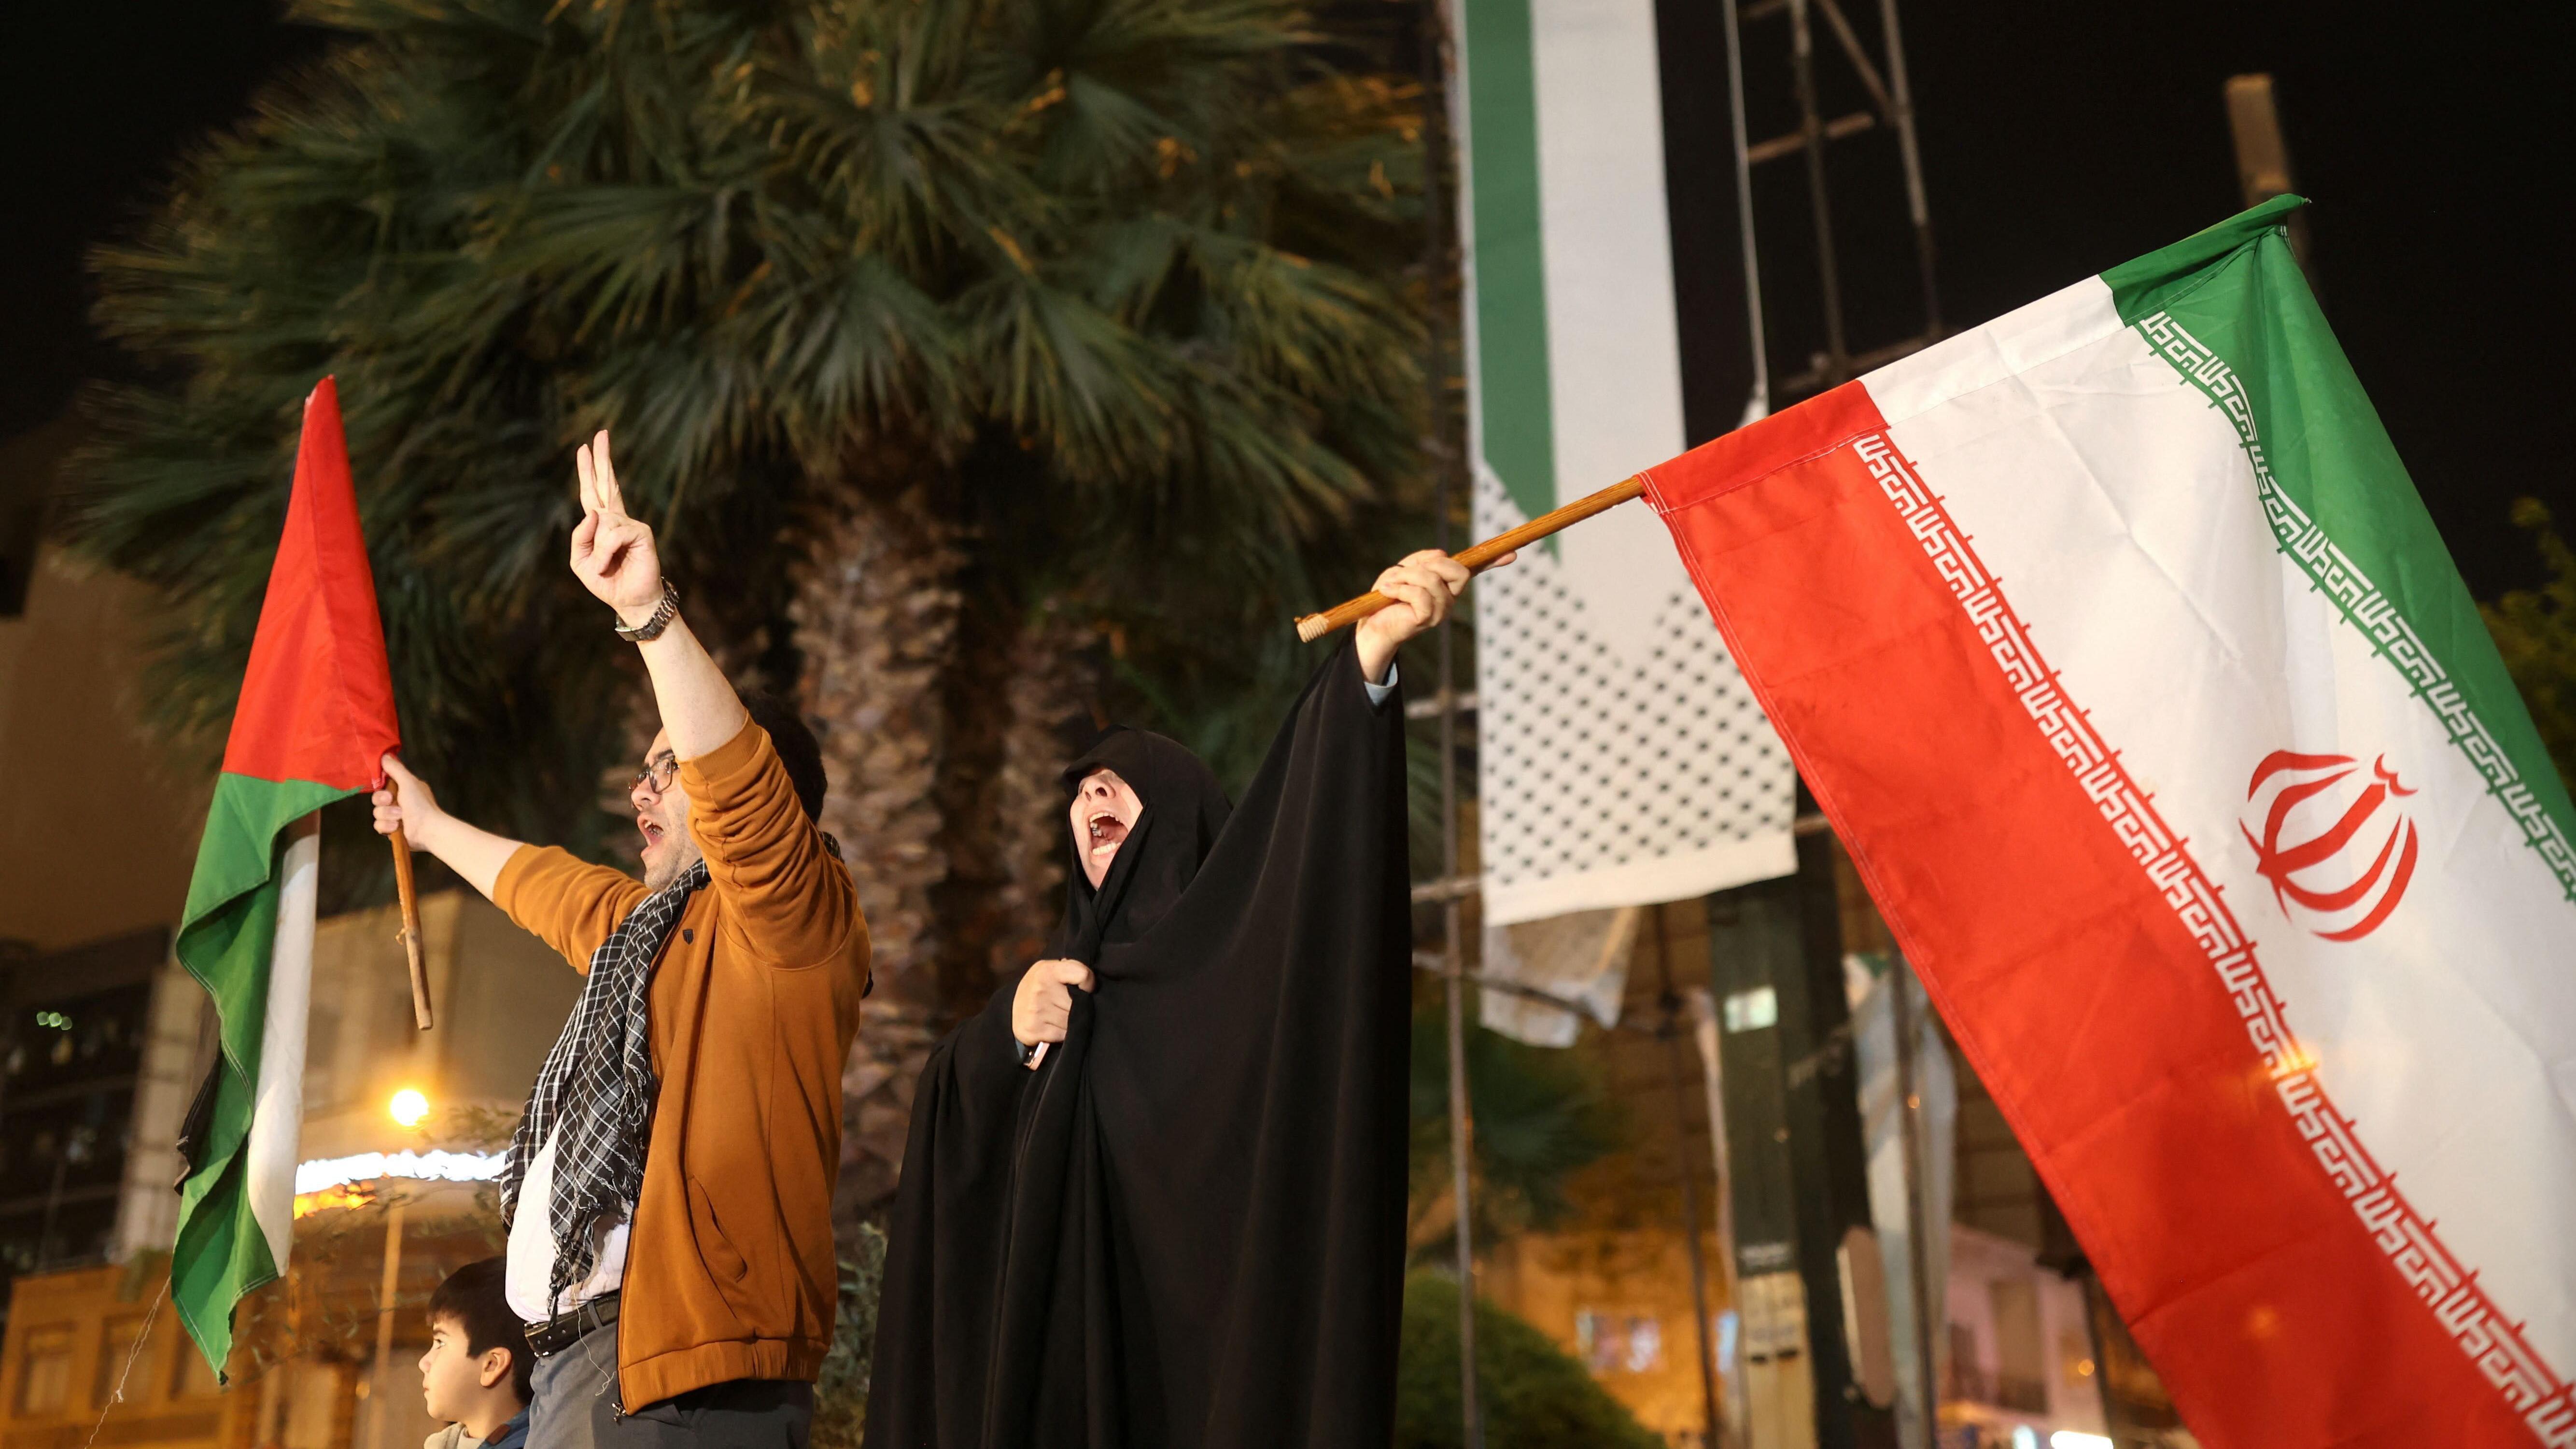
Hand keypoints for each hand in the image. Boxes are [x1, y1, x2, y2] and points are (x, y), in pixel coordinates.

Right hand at [372, 754, 447, 845]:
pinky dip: (387, 826)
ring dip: (387, 814)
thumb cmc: (420, 804)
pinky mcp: (392, 830)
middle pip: (377, 798)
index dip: (380, 786)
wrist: (427, 829)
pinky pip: (379, 826)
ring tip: (400, 817)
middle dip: (382, 800)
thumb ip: (395, 768)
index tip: (383, 786)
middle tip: (391, 801)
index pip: (384, 784)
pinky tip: (397, 827)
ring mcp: (396, 816)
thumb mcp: (408, 781)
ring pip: (377, 812)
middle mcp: (400, 801)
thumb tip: (385, 755)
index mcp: (405, 789)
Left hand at [569, 430, 664, 625]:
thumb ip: (580, 535)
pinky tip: (610, 564)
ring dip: (598, 551)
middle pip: (608, 482)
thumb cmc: (607, 581)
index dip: (588, 470)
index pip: (593, 491)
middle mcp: (617, 519)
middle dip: (602, 458)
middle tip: (601, 433)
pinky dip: (605, 552)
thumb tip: (594, 513)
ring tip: (604, 567)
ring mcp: (631, 523)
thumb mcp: (580, 561)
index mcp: (601, 523)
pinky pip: (612, 534)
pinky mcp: (641, 532)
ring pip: (601, 523)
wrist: (630, 600)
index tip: (585, 447)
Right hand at [1012, 959, 1095, 1065]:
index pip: (1082, 975)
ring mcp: (1036, 1011)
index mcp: (1047, 970)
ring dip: (1071, 1021)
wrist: (1012, 1008)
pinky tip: (1053, 1026)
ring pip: (1072, 1021)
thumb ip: (1071, 969)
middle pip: (1079, 1004)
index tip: (1085, 988)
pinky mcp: (1034, 1030)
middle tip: (1069, 1004)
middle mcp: (1040, 990)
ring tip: (1061, 1014)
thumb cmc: (1040, 986)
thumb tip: (1091, 983)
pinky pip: (1063, 1035)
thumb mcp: (1051, 969)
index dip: (1088, 983)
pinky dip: (1062, 1033)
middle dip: (1079, 1006)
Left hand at [1353, 548, 1510, 682]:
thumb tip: (1443, 553)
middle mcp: (1450, 598)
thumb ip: (1421, 560)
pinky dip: (1400, 588)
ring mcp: (1441, 610)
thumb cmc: (1388, 597)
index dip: (1494, 562)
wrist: (1372, 625)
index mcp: (1447, 585)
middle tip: (1406, 570)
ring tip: (1389, 584)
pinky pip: (1420, 594)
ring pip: (1432, 579)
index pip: (1475, 571)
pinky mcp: (1428, 619)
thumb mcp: (1403, 571)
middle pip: (1458, 570)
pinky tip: (1387, 591)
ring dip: (1405, 576)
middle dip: (1431, 563)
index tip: (1514, 553)